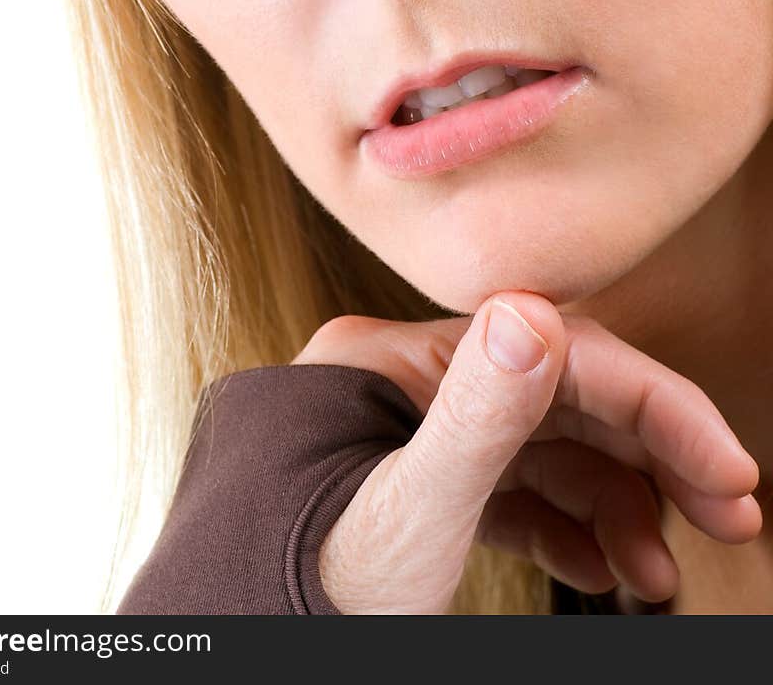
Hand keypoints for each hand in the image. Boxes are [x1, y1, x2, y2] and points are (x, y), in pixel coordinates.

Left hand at [291, 293, 760, 613]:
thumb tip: (536, 313)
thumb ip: (474, 417)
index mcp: (386, 364)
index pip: (550, 353)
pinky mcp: (408, 491)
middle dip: (648, 456)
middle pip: (554, 396)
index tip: (727, 470)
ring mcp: (403, 440)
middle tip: (727, 510)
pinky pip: (504, 492)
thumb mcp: (403, 515)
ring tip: (657, 572)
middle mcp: (396, 387)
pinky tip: (602, 569)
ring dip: (613, 504)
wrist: (238, 653)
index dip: (653, 407)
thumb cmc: (296, 597)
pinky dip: (563, 528)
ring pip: (539, 450)